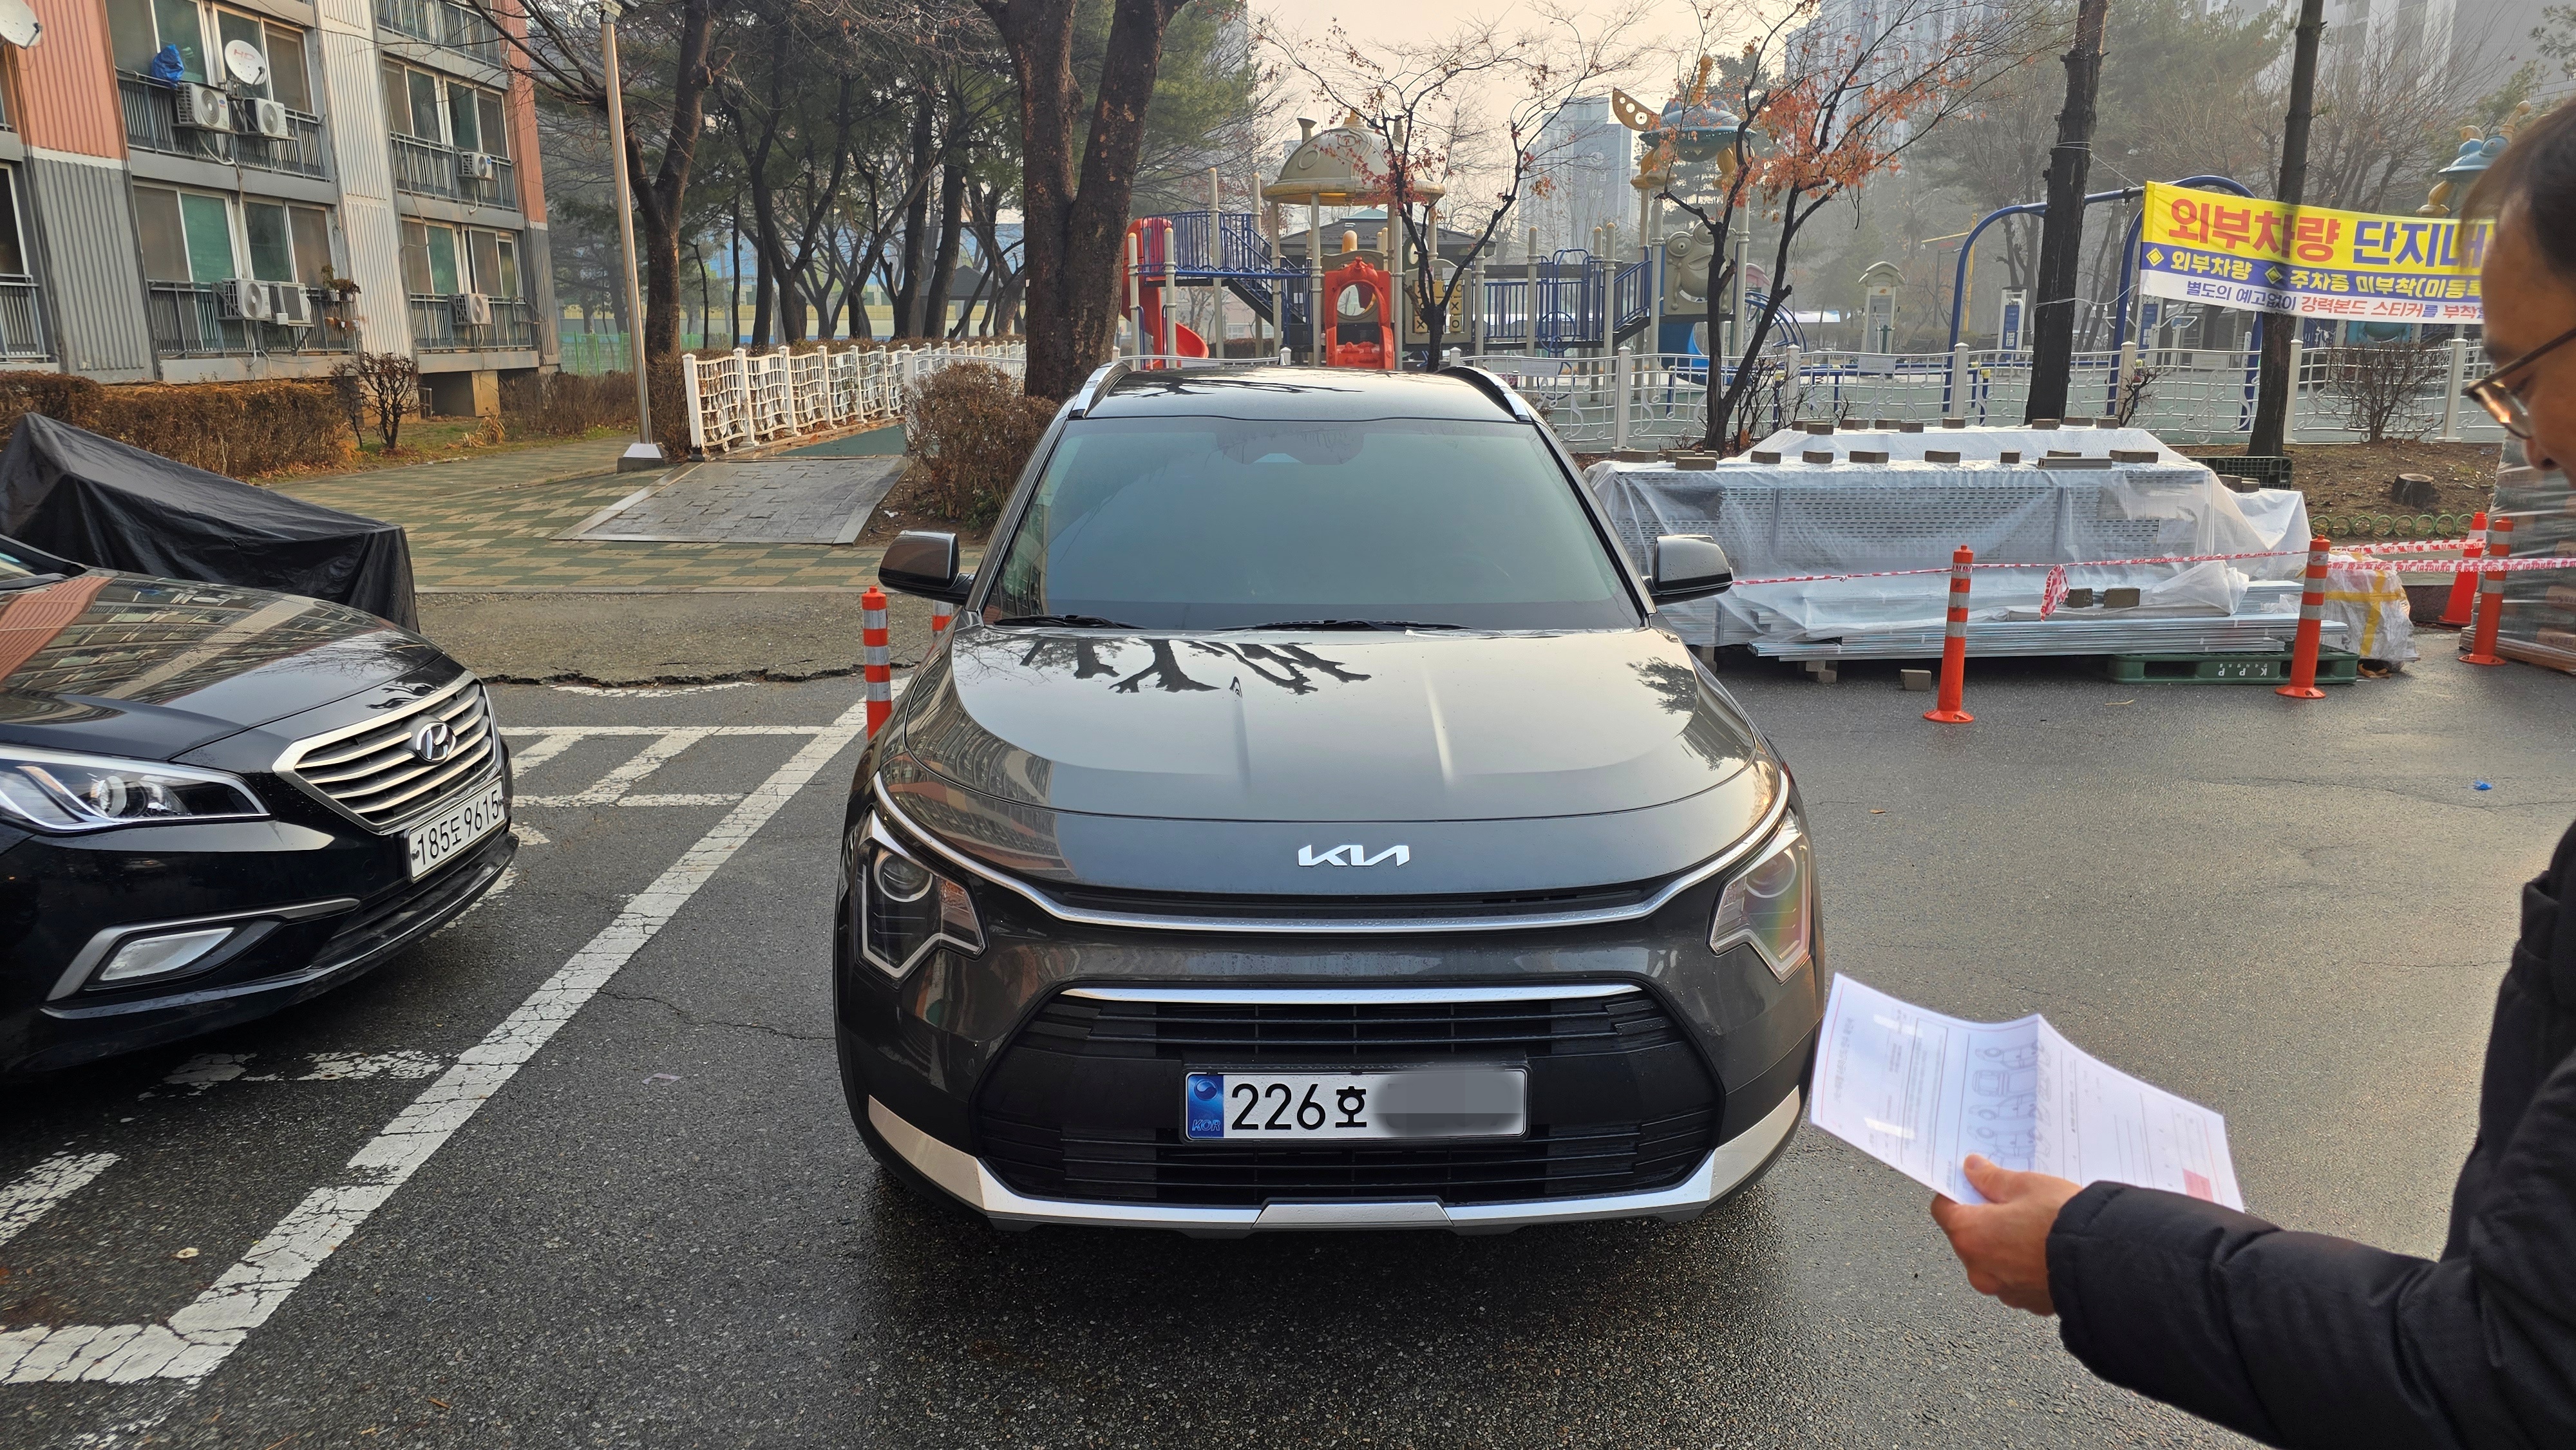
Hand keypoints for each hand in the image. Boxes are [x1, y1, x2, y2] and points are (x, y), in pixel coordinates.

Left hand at [1929, 1155, 2082, 1315]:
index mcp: (1969, 1235)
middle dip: (1984, 1218)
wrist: (2106, 1265)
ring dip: (2005, 1244)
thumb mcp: (2027, 1186)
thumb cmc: (2064, 1222)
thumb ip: (1993, 1178)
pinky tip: (2046, 1249)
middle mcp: (1979, 1268)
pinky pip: (2017, 1278)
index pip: (1943, 1209)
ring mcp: (2003, 1290)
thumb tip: (1973, 1169)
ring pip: (1993, 1260)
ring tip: (2035, 1226)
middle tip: (2011, 1200)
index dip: (1957, 1192)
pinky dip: (2024, 1265)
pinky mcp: (2028, 1302)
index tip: (1972, 1182)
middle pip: (1968, 1236)